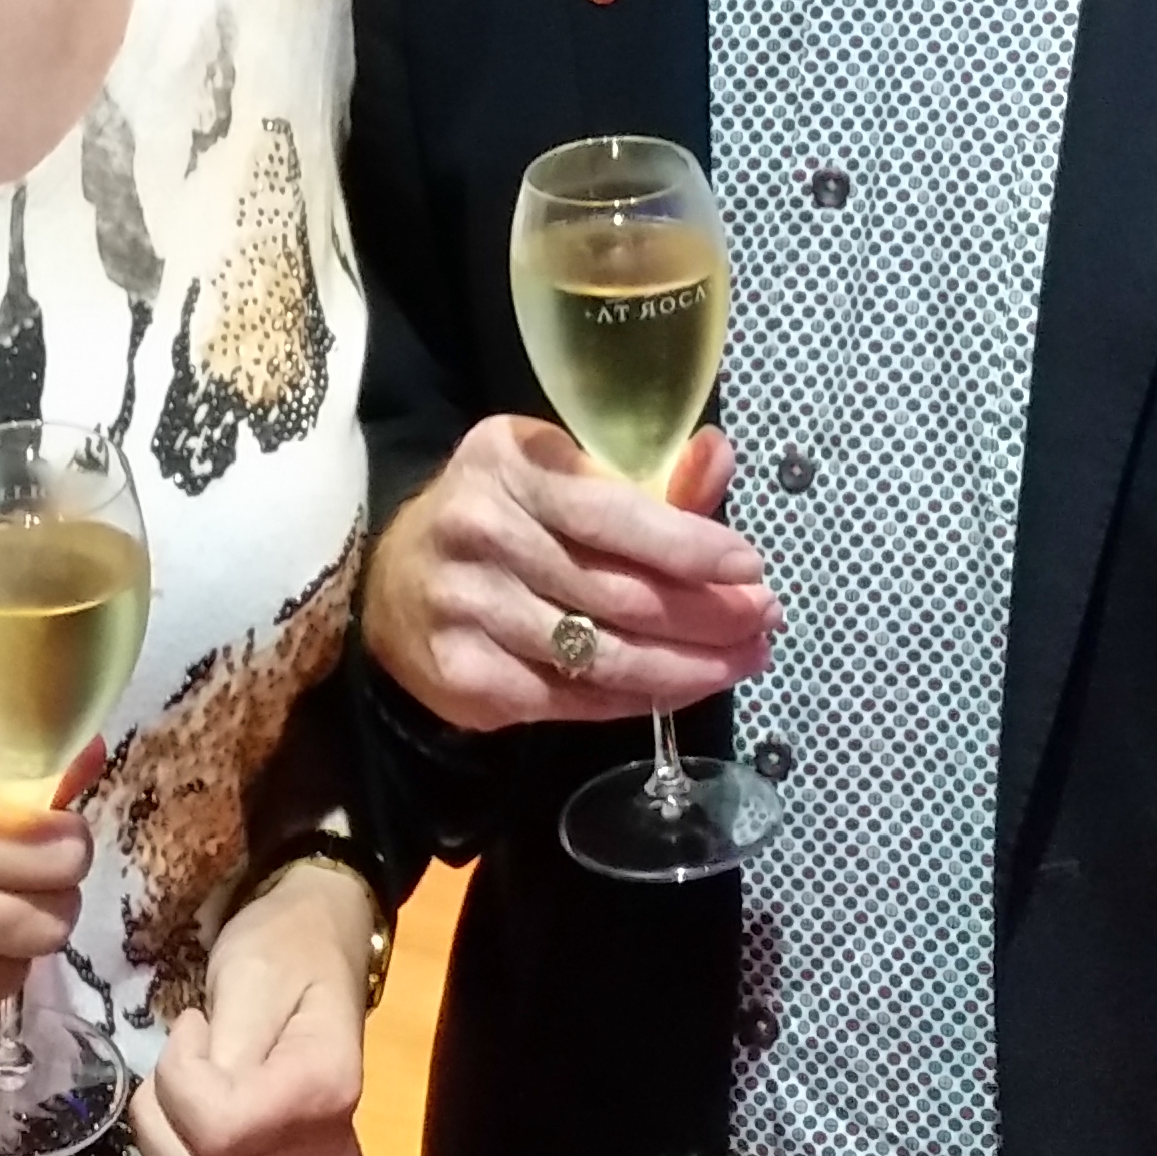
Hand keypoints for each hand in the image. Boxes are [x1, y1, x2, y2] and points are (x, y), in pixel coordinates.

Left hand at [130, 860, 373, 1155]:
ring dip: (168, 1136)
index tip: (192, 1024)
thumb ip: (227, 1045)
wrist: (320, 943)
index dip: (180, 1079)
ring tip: (190, 1076)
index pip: (218, 1129)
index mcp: (324, 1089)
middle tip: (183, 1053)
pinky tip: (199, 1114)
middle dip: (164, 1115)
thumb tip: (201, 1102)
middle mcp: (321, 1146)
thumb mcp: (248, 973)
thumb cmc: (286, 947)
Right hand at [366, 415, 777, 732]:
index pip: (613, 513)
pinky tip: (679, 687)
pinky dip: (636, 698)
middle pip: (617, 591)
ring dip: (687, 667)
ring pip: (603, 654)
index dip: (689, 546)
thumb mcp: (561, 474)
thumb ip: (646, 480)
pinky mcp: (467, 676)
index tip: (752, 568)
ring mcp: (469, 609)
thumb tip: (720, 456)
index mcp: (511, 462)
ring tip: (741, 661)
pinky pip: (574, 698)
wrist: (393, 583)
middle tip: (764, 622)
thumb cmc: (501, 515)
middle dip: (706, 614)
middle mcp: (481, 531)